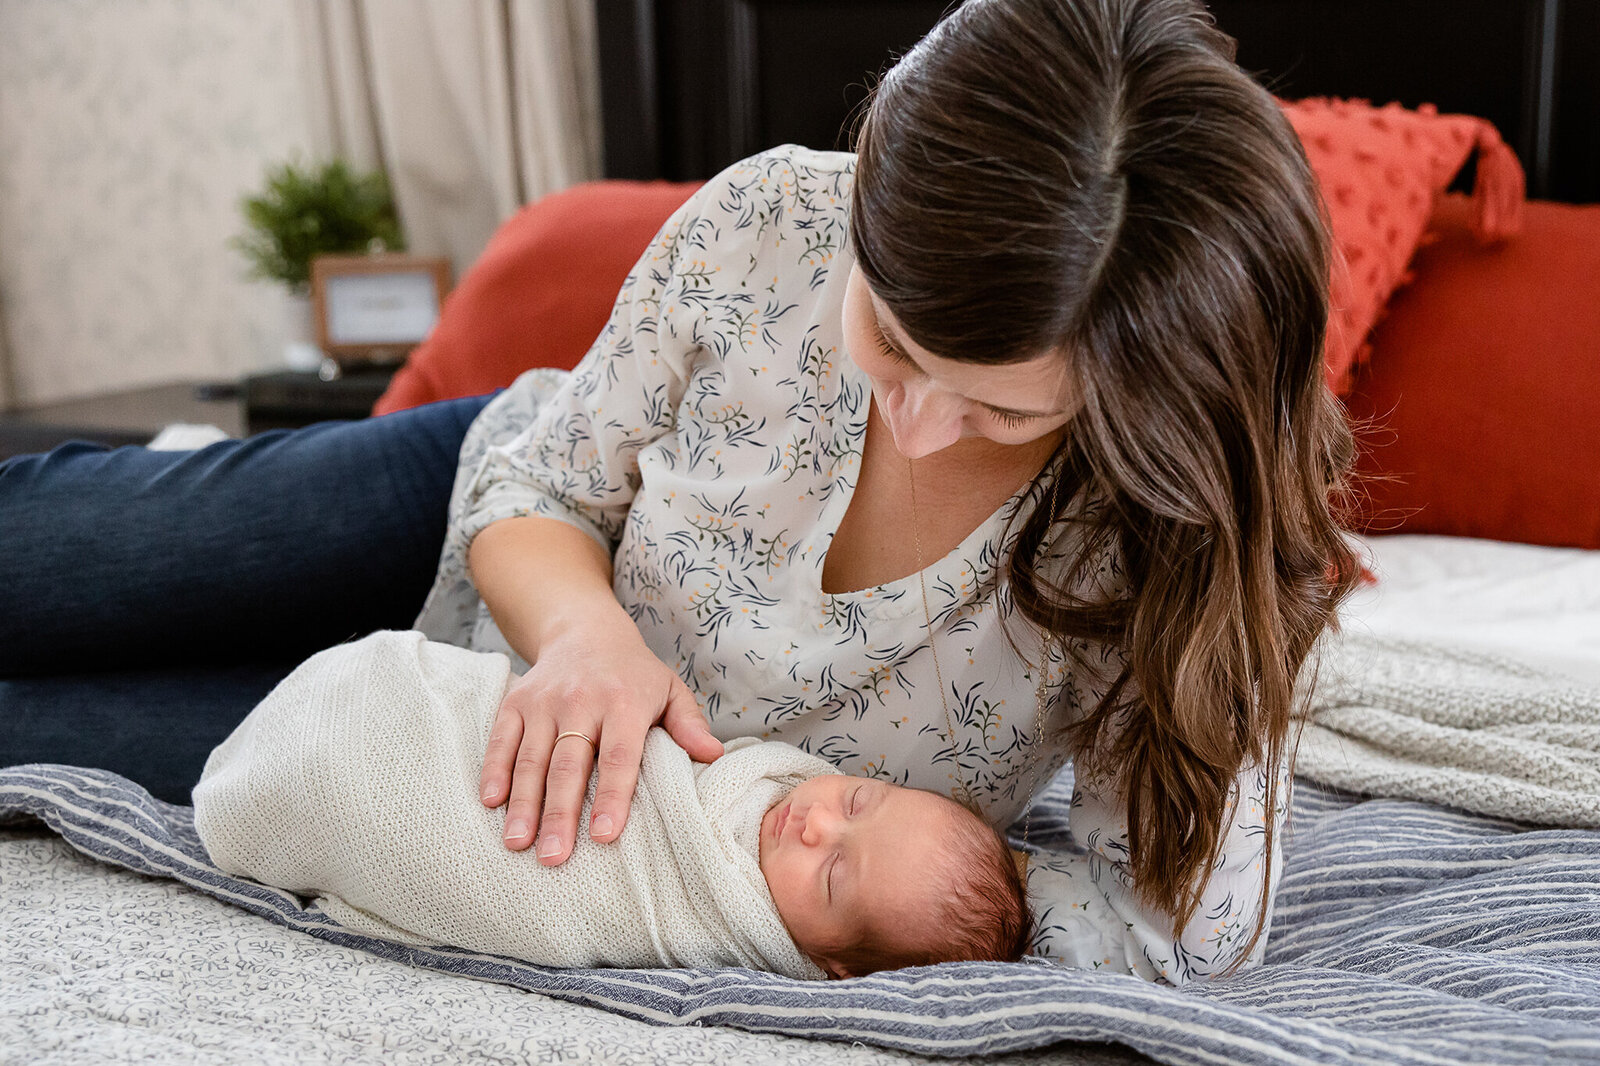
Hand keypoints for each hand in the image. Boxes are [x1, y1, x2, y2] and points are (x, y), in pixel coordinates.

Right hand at [478, 621, 722, 864]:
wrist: (585, 631)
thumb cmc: (634, 674)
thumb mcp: (670, 690)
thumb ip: (689, 725)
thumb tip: (714, 756)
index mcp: (624, 702)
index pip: (619, 757)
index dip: (613, 797)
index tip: (605, 836)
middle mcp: (581, 701)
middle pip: (569, 765)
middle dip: (560, 814)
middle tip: (555, 858)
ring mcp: (544, 702)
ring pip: (532, 758)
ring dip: (524, 804)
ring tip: (518, 844)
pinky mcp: (516, 702)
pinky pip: (501, 740)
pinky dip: (495, 770)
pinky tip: (492, 803)